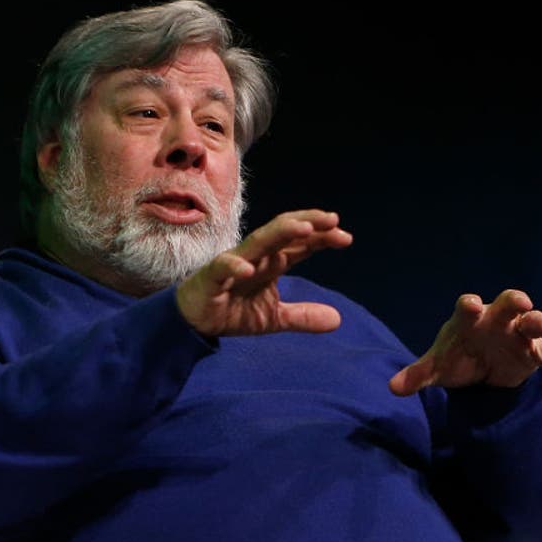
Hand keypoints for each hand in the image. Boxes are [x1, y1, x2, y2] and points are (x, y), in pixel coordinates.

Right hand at [176, 210, 352, 336]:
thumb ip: (303, 316)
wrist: (195, 321)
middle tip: (333, 220)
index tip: (346, 238)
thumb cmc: (233, 310)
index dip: (322, 238)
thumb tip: (338, 320)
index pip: (300, 244)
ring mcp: (234, 263)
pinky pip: (223, 267)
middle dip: (307, 223)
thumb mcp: (274, 318)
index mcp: (271, 262)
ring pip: (259, 241)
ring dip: (281, 232)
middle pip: (283, 232)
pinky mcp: (212, 276)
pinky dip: (235, 265)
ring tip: (304, 229)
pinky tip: (249, 269)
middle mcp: (256, 256)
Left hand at [388, 289, 541, 394]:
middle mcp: (497, 320)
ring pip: (534, 323)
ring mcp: (519, 334)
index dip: (470, 305)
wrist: (479, 367)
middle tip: (522, 303)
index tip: (472, 305)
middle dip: (516, 302)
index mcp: (470, 318)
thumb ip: (418, 375)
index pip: (468, 307)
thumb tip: (393, 388)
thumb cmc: (456, 357)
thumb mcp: (437, 367)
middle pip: (509, 303)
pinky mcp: (534, 353)